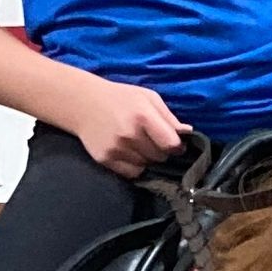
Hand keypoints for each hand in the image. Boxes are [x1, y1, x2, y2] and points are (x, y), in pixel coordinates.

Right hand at [69, 78, 185, 178]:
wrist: (83, 103)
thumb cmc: (121, 98)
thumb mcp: (148, 98)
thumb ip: (168, 117)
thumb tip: (188, 133)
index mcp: (143, 116)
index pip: (171, 144)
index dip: (176, 146)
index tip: (175, 144)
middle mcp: (129, 135)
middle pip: (160, 157)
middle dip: (161, 152)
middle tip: (153, 141)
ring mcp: (116, 149)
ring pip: (146, 166)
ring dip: (147, 159)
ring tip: (138, 144)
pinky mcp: (105, 159)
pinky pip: (131, 173)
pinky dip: (135, 166)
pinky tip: (129, 153)